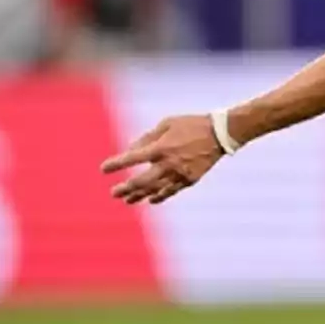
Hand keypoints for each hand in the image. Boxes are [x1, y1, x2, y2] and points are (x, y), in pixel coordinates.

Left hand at [101, 115, 224, 204]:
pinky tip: (151, 200)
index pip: (132, 159)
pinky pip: (171, 191)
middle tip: (114, 192)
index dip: (116, 165)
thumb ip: (147, 137)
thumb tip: (131, 150)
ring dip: (139, 196)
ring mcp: (179, 174)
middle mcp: (168, 163)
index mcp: (161, 147)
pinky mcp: (189, 179)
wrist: (220, 133)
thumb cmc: (192, 125)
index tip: (104, 169)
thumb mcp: (167, 123)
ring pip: (154, 190)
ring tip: (127, 200)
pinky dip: (159, 196)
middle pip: (140, 182)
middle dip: (125, 188)